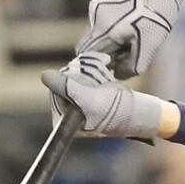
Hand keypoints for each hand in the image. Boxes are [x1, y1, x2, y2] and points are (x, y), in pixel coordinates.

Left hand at [42, 53, 164, 138]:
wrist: (141, 112)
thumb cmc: (118, 111)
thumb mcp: (91, 99)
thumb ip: (67, 87)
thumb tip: (44, 75)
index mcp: (62, 120)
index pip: (56, 87)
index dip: (73, 79)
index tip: (92, 83)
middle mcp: (66, 109)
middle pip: (65, 77)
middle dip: (86, 73)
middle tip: (103, 78)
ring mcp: (77, 98)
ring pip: (75, 69)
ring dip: (93, 67)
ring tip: (107, 76)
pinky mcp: (88, 87)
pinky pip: (83, 67)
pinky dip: (96, 63)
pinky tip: (106, 64)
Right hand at [75, 0, 184, 78]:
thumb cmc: (158, 12)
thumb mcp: (150, 44)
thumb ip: (132, 65)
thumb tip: (117, 74)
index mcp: (105, 29)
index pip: (86, 55)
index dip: (97, 65)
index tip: (113, 68)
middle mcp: (96, 16)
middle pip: (90, 44)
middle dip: (104, 53)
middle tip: (126, 53)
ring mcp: (97, 4)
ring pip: (97, 31)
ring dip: (110, 38)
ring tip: (134, 34)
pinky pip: (102, 19)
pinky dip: (113, 26)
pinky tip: (133, 21)